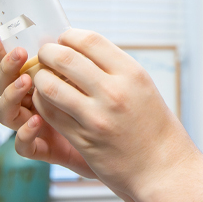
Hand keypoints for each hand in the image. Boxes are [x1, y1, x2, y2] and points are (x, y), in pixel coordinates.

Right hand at [0, 28, 95, 178]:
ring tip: (26, 81)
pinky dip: (24, 134)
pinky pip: (23, 145)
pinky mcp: (43, 149)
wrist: (120, 146)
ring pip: (6, 113)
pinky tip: (36, 121)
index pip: (16, 64)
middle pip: (5, 84)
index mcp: (41, 82)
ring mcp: (35, 126)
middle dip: (8, 67)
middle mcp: (32, 102)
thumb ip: (78, 61)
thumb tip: (71, 32)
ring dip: (12, 95)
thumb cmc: (106, 109)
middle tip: (20, 53)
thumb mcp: (95, 80)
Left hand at [30, 29, 196, 198]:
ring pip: (51, 86)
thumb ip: (114, 68)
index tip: (63, 39)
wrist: (161, 165)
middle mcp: (115, 91)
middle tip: (45, 55)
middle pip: (66, 58)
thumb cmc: (152, 124)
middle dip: (48, 53)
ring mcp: (97, 116)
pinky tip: (46, 100)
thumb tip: (82, 49)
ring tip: (42, 77)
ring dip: (40, 78)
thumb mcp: (142, 86)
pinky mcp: (83, 138)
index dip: (69, 36)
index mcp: (132, 73)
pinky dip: (42, 102)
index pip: (90, 40)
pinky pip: (50, 113)